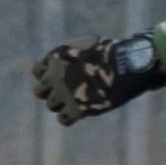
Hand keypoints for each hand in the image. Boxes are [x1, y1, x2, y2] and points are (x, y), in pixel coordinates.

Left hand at [30, 34, 165, 123]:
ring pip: (52, 105)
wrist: (128, 64)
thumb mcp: (88, 45)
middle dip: (50, 92)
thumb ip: (72, 55)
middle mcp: (56, 75)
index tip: (59, 77)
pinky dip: (69, 117)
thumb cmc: (113, 52)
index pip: (37, 71)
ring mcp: (65, 93)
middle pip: (40, 91)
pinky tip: (81, 110)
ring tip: (79, 100)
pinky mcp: (77, 109)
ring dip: (62, 104)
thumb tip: (69, 64)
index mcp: (56, 57)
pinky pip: (63, 119)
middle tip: (66, 92)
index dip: (48, 75)